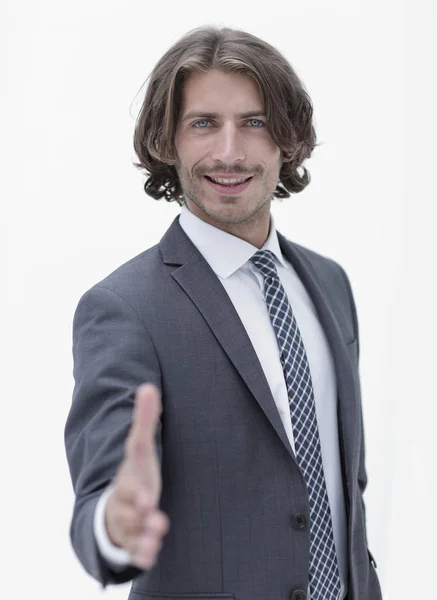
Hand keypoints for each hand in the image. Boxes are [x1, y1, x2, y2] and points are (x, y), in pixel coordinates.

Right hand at [105, 383, 169, 568]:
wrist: (116, 506)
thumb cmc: (134, 474)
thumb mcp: (140, 448)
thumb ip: (145, 420)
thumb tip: (148, 387)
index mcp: (126, 479)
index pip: (127, 483)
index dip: (135, 490)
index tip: (147, 496)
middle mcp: (123, 502)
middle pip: (126, 510)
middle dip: (137, 512)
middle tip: (150, 512)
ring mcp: (126, 523)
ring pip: (131, 532)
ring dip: (143, 535)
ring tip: (156, 537)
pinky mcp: (132, 541)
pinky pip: (134, 550)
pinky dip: (141, 553)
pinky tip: (150, 555)